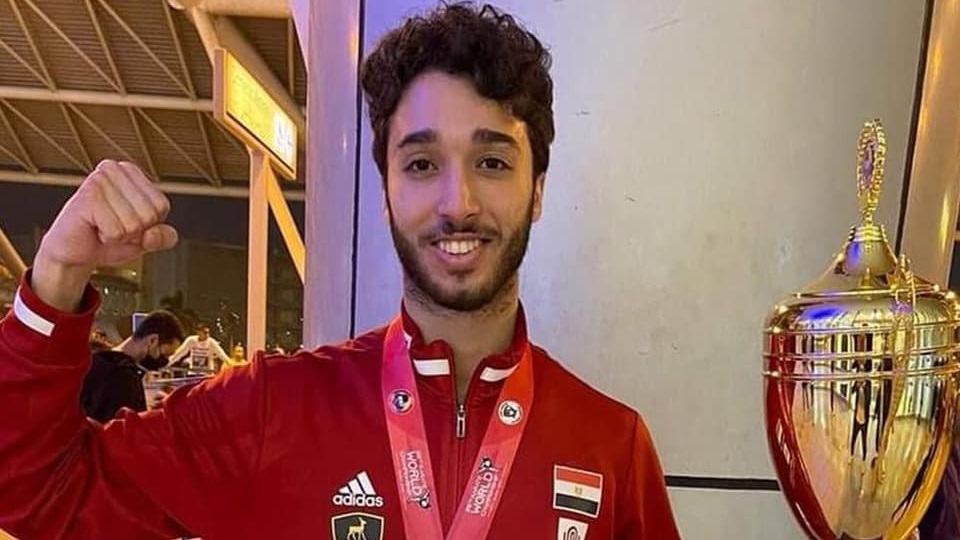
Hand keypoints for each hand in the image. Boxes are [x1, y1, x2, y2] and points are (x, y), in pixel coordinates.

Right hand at [32, 160, 177, 310]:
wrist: (73, 252)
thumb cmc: (108, 238)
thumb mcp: (146, 239)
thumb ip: (164, 237)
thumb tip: (152, 233)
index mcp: (132, 172)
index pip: (161, 206)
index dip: (148, 224)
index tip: (126, 221)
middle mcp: (115, 169)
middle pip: (149, 215)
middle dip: (134, 231)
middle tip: (112, 225)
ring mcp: (99, 180)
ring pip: (133, 224)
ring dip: (119, 235)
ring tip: (101, 226)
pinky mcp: (87, 197)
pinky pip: (116, 231)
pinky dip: (107, 238)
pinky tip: (93, 228)